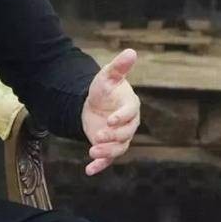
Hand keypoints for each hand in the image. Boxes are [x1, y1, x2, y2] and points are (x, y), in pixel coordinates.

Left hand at [81, 48, 140, 175]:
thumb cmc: (104, 89)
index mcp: (130, 106)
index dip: (121, 117)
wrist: (93, 105)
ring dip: (106, 152)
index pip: (130, 113)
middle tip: (98, 136)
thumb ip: (119, 67)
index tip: (110, 120)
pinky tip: (88, 170)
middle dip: (113, 137)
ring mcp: (120, 137)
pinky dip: (99, 166)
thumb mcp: (108, 76)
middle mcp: (128, 124)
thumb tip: (131, 51)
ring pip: (118, 149)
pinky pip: (108, 159)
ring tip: (92, 152)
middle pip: (126, 134)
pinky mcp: (109, 148)